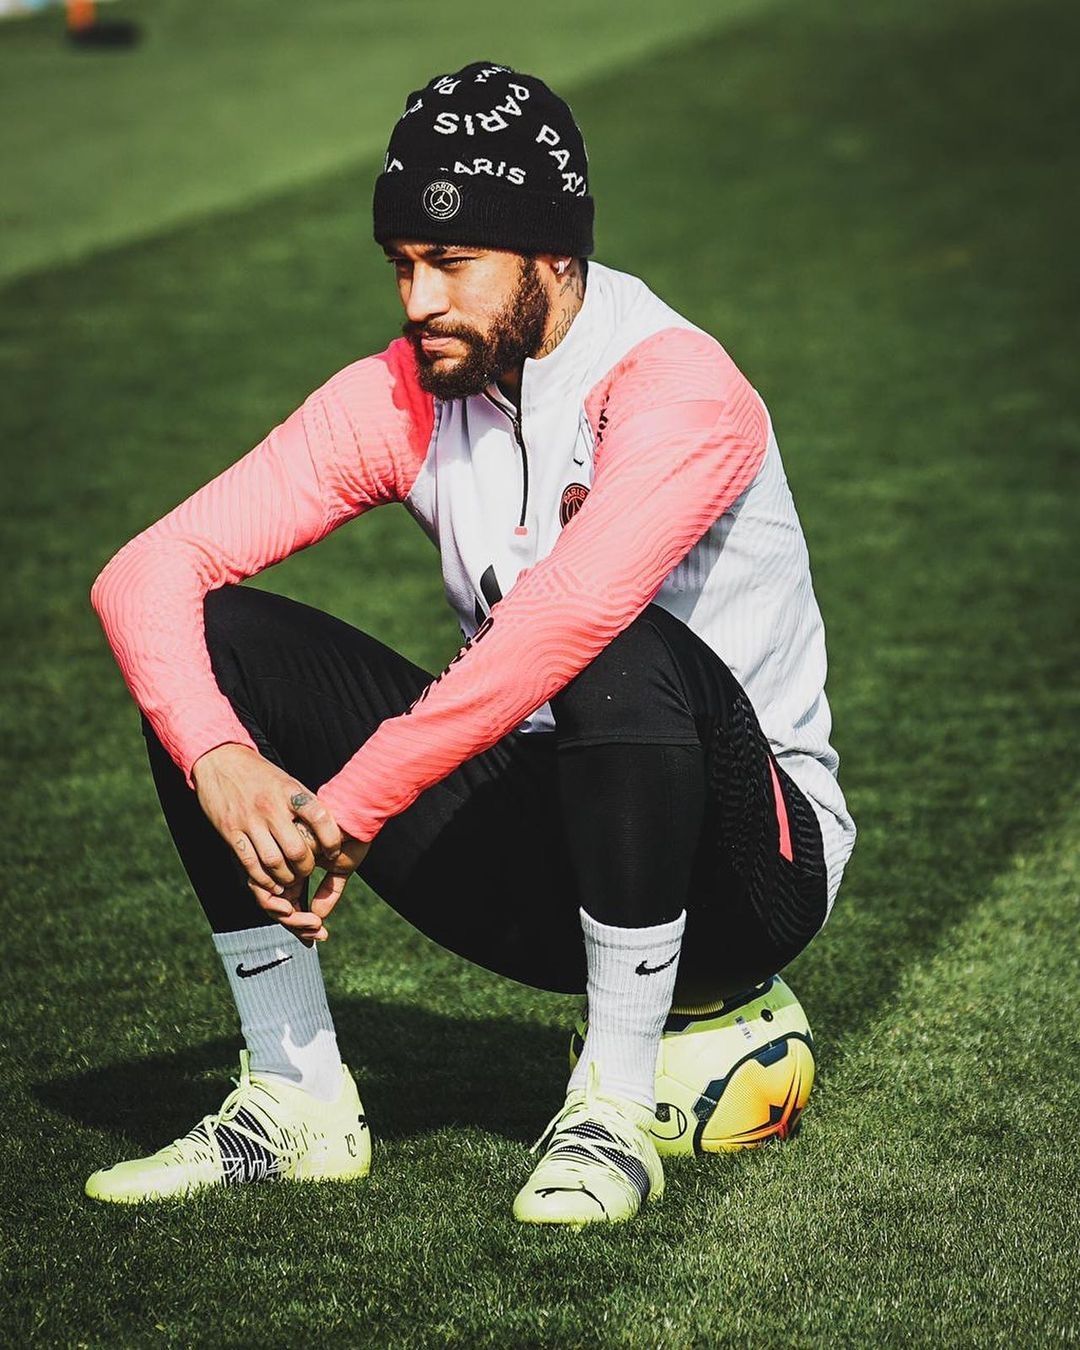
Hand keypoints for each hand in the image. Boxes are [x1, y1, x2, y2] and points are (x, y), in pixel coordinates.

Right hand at [192, 743, 344, 938]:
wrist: (220, 761)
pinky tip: (272, 882)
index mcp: (289, 791)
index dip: (331, 840)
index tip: (333, 852)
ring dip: (286, 877)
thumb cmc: (260, 775)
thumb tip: (330, 829)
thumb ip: (305, 805)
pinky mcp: (230, 831)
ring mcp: (249, 820)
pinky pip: (250, 863)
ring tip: (291, 879)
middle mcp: (270, 806)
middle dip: (306, 868)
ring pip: (274, 862)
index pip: (319, 818)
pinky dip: (263, 879)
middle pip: (296, 850)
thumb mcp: (287, 782)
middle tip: (307, 870)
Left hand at [249, 832, 369, 942]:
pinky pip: (276, 885)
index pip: (288, 902)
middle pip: (275, 905)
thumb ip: (329, 890)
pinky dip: (289, 905)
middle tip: (317, 933)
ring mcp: (281, 858)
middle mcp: (283, 863)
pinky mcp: (283, 853)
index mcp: (294, 866)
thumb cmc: (352, 834)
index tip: (318, 936)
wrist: (358, 811)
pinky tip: (306, 911)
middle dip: (295, 926)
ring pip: (271, 899)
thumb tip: (318, 916)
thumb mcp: (342, 868)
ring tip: (314, 924)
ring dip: (292, 919)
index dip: (299, 924)